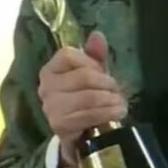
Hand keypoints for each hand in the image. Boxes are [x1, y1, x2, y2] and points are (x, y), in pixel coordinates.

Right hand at [38, 31, 126, 165]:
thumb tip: (97, 35)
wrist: (79, 132)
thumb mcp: (93, 73)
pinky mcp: (59, 125)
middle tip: (118, 89)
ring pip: (88, 97)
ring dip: (110, 100)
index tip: (103, 71)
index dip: (90, 62)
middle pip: (83, 76)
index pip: (68, 55)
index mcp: (51, 69)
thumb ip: (95, 54)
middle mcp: (46, 87)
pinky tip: (117, 112)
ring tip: (121, 103)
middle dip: (106, 83)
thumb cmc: (86, 95)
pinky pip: (88, 115)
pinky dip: (107, 113)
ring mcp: (51, 107)